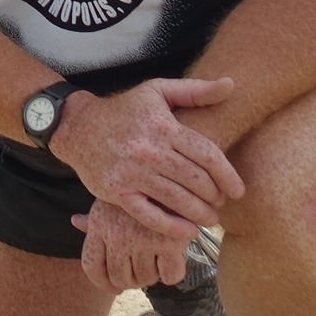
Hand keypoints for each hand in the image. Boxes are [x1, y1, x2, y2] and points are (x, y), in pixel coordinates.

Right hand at [45, 76, 242, 234]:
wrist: (78, 126)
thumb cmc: (124, 109)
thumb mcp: (157, 91)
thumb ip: (195, 91)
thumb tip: (231, 84)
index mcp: (164, 127)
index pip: (208, 155)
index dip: (228, 176)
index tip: (238, 190)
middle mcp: (150, 150)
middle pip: (196, 180)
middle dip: (215, 196)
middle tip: (221, 203)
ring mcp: (132, 173)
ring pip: (177, 200)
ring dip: (200, 214)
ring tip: (209, 218)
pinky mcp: (117, 191)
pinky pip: (149, 215)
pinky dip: (171, 227)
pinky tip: (187, 231)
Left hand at [71, 200, 193, 292]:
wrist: (172, 175)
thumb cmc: (139, 188)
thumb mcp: (112, 198)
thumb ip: (95, 218)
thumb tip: (75, 221)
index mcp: (100, 227)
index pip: (92, 267)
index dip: (103, 283)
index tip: (114, 289)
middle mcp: (118, 237)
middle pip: (120, 278)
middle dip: (132, 280)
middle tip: (143, 269)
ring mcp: (143, 241)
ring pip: (146, 279)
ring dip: (153, 274)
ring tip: (158, 257)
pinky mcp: (170, 244)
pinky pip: (170, 276)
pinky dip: (172, 273)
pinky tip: (173, 258)